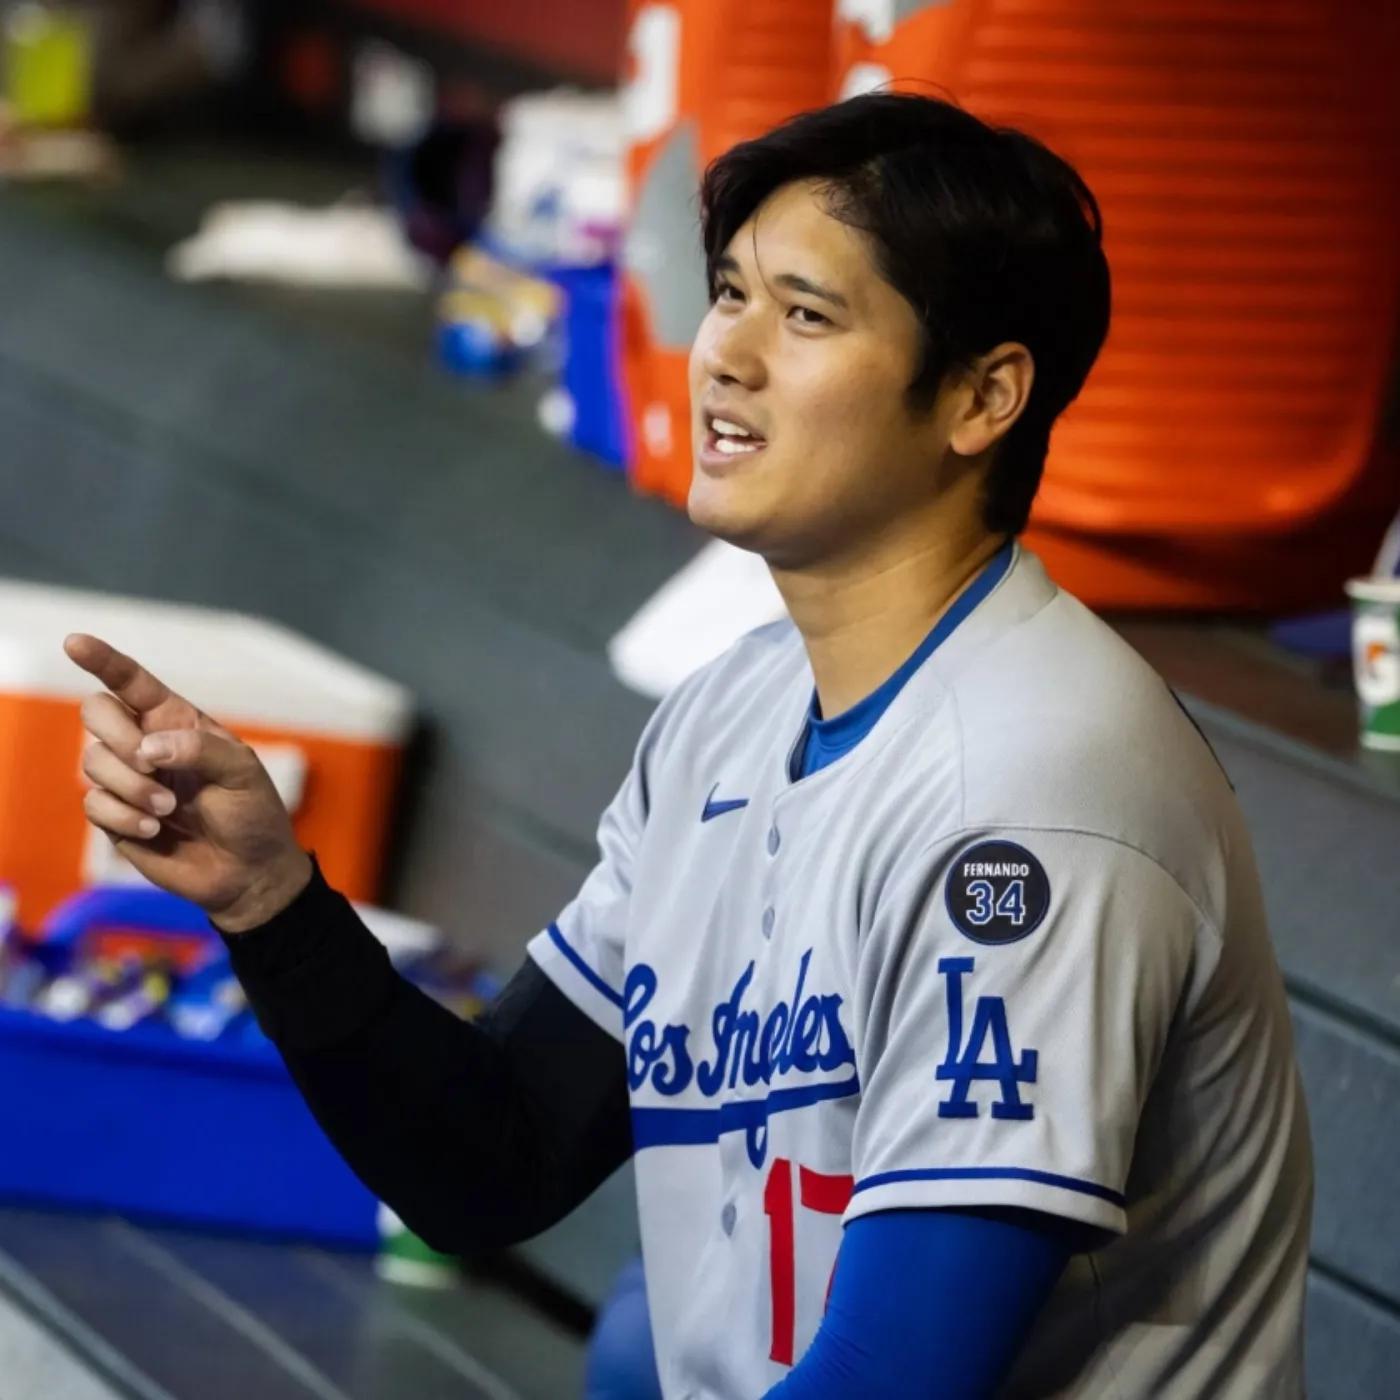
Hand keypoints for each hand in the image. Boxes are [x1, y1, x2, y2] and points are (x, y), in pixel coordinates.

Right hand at [64, 633, 312, 932]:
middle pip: (97, 712)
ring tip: (168, 810)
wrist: (248, 870)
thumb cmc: (251, 813)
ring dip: (131, 785)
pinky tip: (156, 830)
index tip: (75, 642)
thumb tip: (147, 747)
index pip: (133, 682)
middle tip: (151, 763)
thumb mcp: (242, 772)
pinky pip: (94, 804)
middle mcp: (146, 744)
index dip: (104, 660)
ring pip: (92, 761)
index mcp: (178, 722)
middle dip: (118, 735)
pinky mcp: (115, 818)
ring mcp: (127, 780)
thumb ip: (200, 749)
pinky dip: (123, 816)